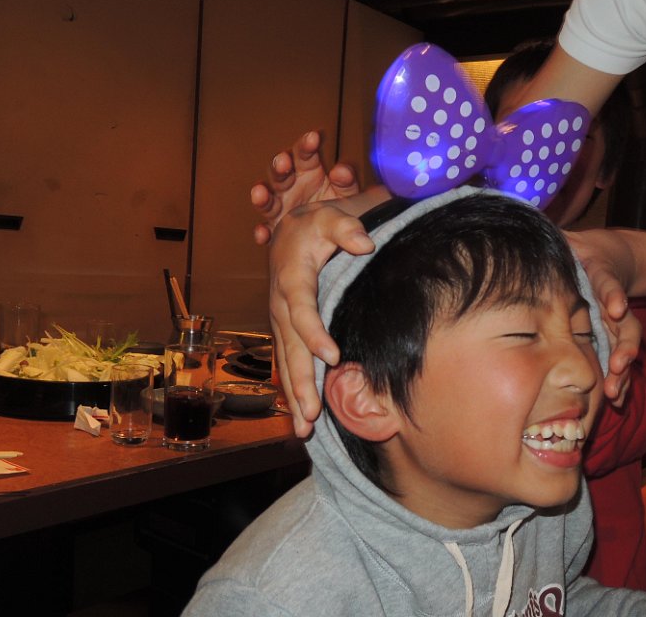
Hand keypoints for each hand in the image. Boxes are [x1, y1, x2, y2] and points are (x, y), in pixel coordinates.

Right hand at [251, 131, 360, 244]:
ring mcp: (279, 207)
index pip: (304, 154)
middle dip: (280, 166)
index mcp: (308, 171)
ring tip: (261, 194)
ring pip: (267, 200)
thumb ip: (346, 182)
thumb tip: (341, 171)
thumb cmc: (339, 208)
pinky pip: (266, 231)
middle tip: (284, 162)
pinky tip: (263, 234)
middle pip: (280, 172)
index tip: (313, 138)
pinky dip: (263, 233)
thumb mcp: (347, 193)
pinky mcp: (275, 231)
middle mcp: (290, 186)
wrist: (334, 237)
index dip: (306, 146)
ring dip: (263, 196)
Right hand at [268, 199, 375, 435]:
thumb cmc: (315, 223)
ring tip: (304, 429)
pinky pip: (287, 361)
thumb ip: (347, 228)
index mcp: (292, 279)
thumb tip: (365, 243)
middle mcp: (281, 304)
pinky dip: (293, 388)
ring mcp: (280, 319)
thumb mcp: (330, 215)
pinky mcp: (285, 328)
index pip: (302, 310)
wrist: (290, 227)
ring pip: (285, 361)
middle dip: (300, 383)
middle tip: (311, 416)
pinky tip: (302, 414)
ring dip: (294, 395)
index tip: (333, 357)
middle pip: (290, 348)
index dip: (314, 334)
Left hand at [565, 228, 639, 406]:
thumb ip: (554, 237)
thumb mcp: (568, 240)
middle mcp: (612, 302)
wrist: (609, 254)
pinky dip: (618, 380)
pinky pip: (618, 360)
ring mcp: (617, 321)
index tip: (615, 308)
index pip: (608, 285)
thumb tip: (525, 224)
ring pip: (626, 347)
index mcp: (599, 278)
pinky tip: (615, 402)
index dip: (611, 295)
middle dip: (623, 348)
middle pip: (625, 326)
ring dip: (622, 370)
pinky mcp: (615, 336)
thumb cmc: (578, 250)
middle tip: (618, 366)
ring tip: (615, 391)